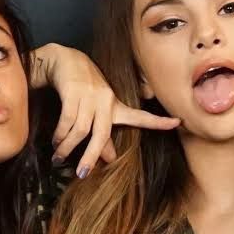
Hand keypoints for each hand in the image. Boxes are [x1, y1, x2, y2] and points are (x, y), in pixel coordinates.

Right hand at [32, 44, 179, 176]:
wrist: (63, 60)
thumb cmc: (82, 89)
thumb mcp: (96, 111)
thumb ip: (104, 136)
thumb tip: (110, 159)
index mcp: (115, 106)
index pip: (140, 116)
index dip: (158, 122)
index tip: (178, 123)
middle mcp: (106, 100)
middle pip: (102, 134)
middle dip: (91, 156)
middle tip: (82, 174)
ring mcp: (90, 95)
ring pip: (80, 130)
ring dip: (67, 147)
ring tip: (58, 158)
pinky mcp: (73, 91)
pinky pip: (67, 120)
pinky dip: (60, 135)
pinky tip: (55, 143)